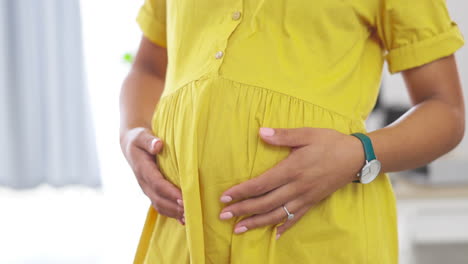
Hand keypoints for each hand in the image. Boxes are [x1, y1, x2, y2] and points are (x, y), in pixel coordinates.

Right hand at [120, 127, 184, 224]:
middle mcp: (144, 183)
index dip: (170, 192)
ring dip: (174, 213)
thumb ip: (149, 141)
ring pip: (160, 206)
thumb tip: (158, 145)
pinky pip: (161, 206)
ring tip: (189, 217)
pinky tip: (184, 219)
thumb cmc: (139, 139)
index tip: (183, 197)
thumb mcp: (142, 136)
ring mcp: (147, 189)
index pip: (158, 184)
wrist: (131, 146)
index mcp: (143, 170)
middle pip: (159, 199)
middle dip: (174, 207)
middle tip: (191, 210)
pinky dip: (172, 214)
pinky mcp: (152, 192)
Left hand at [218, 127, 363, 237]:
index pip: (261, 184)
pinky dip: (284, 227)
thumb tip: (261, 132)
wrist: (357, 157)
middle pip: (265, 203)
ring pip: (277, 214)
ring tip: (239, 228)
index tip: (224, 197)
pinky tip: (274, 235)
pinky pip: (296, 218)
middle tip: (223, 216)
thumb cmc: (330, 143)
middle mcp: (297, 187)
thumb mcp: (307, 134)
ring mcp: (305, 198)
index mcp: (292, 169)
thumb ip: (283, 135)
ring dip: (257, 223)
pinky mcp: (313, 202)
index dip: (241, 192)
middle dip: (242, 210)